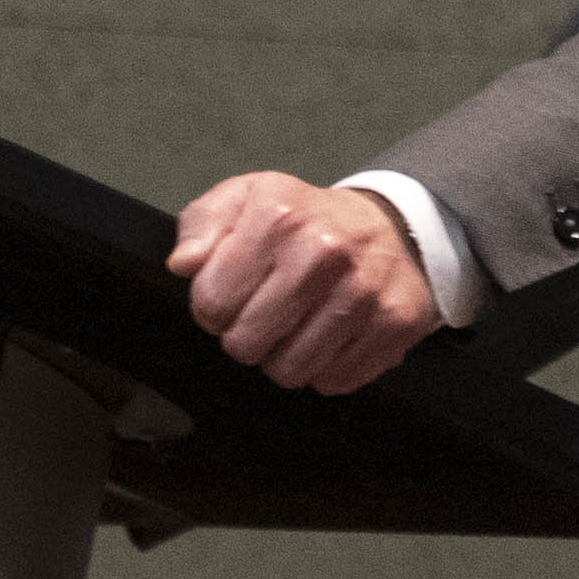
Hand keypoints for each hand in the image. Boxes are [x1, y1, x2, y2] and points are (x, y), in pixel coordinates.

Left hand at [168, 174, 438, 394]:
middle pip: (246, 344)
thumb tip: (183, 264)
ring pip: (290, 371)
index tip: (231, 297)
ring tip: (295, 326)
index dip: (211, 309)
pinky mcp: (395, 323)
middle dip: (245, 337)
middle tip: (262, 315)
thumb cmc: (305, 220)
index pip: (212, 303)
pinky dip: (325, 368)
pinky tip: (329, 336)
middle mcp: (323, 252)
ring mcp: (363, 291)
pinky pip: (335, 379)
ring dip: (284, 358)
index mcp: (277, 217)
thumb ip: (202, 225)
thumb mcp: (245, 199)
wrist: (391, 225)